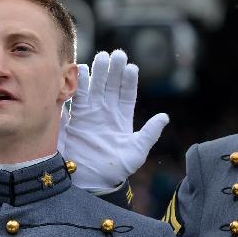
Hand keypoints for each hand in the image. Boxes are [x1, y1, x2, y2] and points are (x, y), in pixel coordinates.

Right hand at [58, 50, 168, 189]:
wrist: (90, 182)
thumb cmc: (116, 169)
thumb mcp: (137, 152)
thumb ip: (149, 134)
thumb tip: (165, 117)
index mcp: (121, 118)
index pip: (127, 93)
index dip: (129, 80)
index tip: (132, 67)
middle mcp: (104, 112)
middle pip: (109, 85)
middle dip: (112, 70)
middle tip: (116, 54)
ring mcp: (87, 115)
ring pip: (92, 88)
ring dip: (96, 73)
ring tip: (101, 58)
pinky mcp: (72, 121)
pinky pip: (72, 100)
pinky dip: (75, 87)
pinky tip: (79, 74)